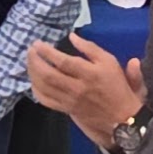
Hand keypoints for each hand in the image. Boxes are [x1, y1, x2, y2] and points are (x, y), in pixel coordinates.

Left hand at [26, 35, 143, 149]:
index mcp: (89, 74)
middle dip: (34, 61)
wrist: (122, 117)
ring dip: (32, 73)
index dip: (47, 52)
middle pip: (48, 75)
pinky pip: (45, 101)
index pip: (63, 62)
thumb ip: (90, 48)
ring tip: (30, 62)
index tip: (38, 43)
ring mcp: (69, 100)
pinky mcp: (66, 109)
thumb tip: (72, 36)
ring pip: (44, 88)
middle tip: (30, 51)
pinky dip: (36, 90)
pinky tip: (34, 80)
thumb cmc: (117, 86)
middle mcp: (77, 88)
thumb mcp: (110, 62)